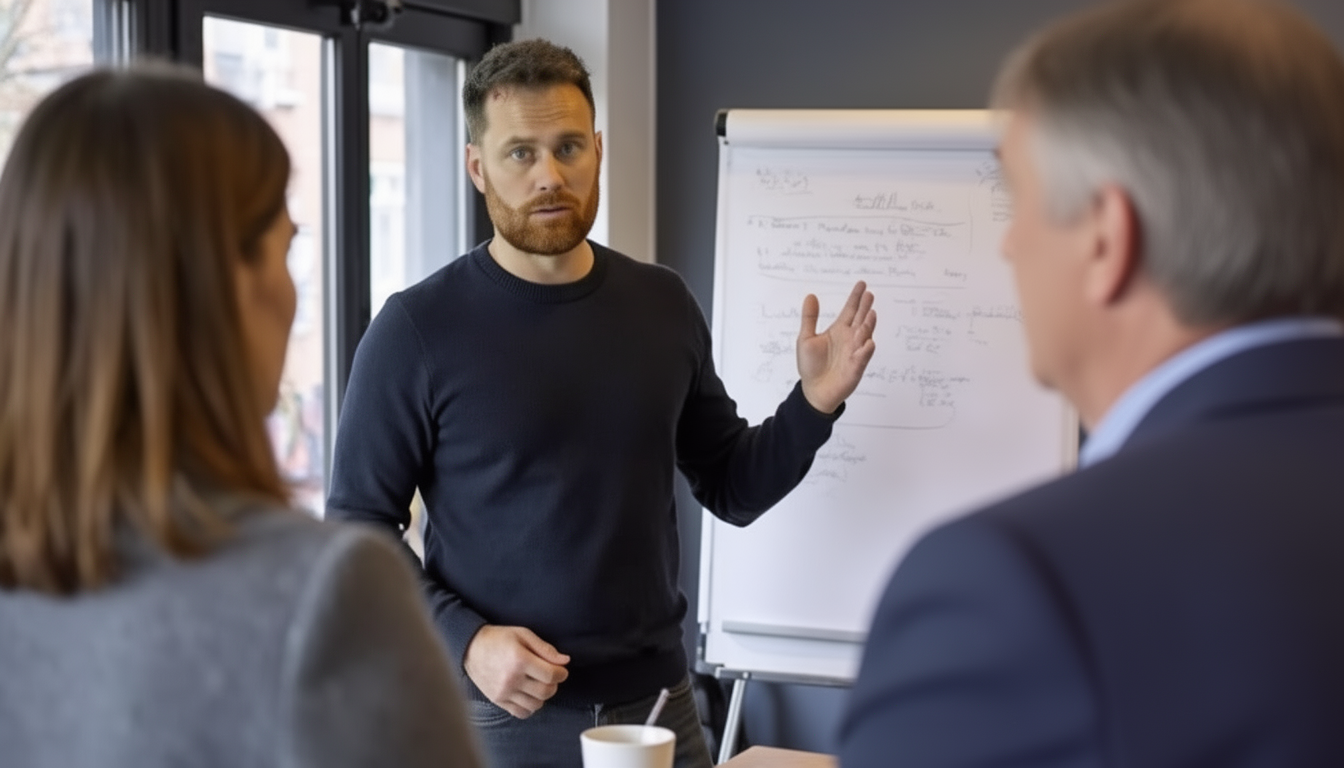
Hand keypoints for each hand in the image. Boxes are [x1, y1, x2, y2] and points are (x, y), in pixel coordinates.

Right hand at [463, 624, 569, 718]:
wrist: (471, 648)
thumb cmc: (499, 638)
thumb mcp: (523, 634)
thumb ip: (545, 649)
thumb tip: (565, 661)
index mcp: (519, 660)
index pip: (551, 675)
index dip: (562, 673)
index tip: (561, 670)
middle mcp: (511, 679)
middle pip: (546, 691)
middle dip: (554, 684)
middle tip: (550, 676)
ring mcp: (503, 692)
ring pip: (536, 704)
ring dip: (543, 696)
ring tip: (538, 684)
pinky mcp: (498, 700)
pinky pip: (521, 712)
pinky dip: (530, 707)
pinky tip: (528, 695)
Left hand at [797, 280, 877, 413]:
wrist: (814, 390)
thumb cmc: (811, 365)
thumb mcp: (805, 338)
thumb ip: (810, 318)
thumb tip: (811, 295)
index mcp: (839, 330)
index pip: (850, 310)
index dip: (856, 298)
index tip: (862, 284)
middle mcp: (850, 339)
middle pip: (860, 319)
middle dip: (865, 308)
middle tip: (869, 295)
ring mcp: (855, 352)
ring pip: (864, 336)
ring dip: (868, 326)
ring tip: (870, 314)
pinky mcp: (856, 367)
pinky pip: (863, 357)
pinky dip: (866, 350)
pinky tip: (868, 342)